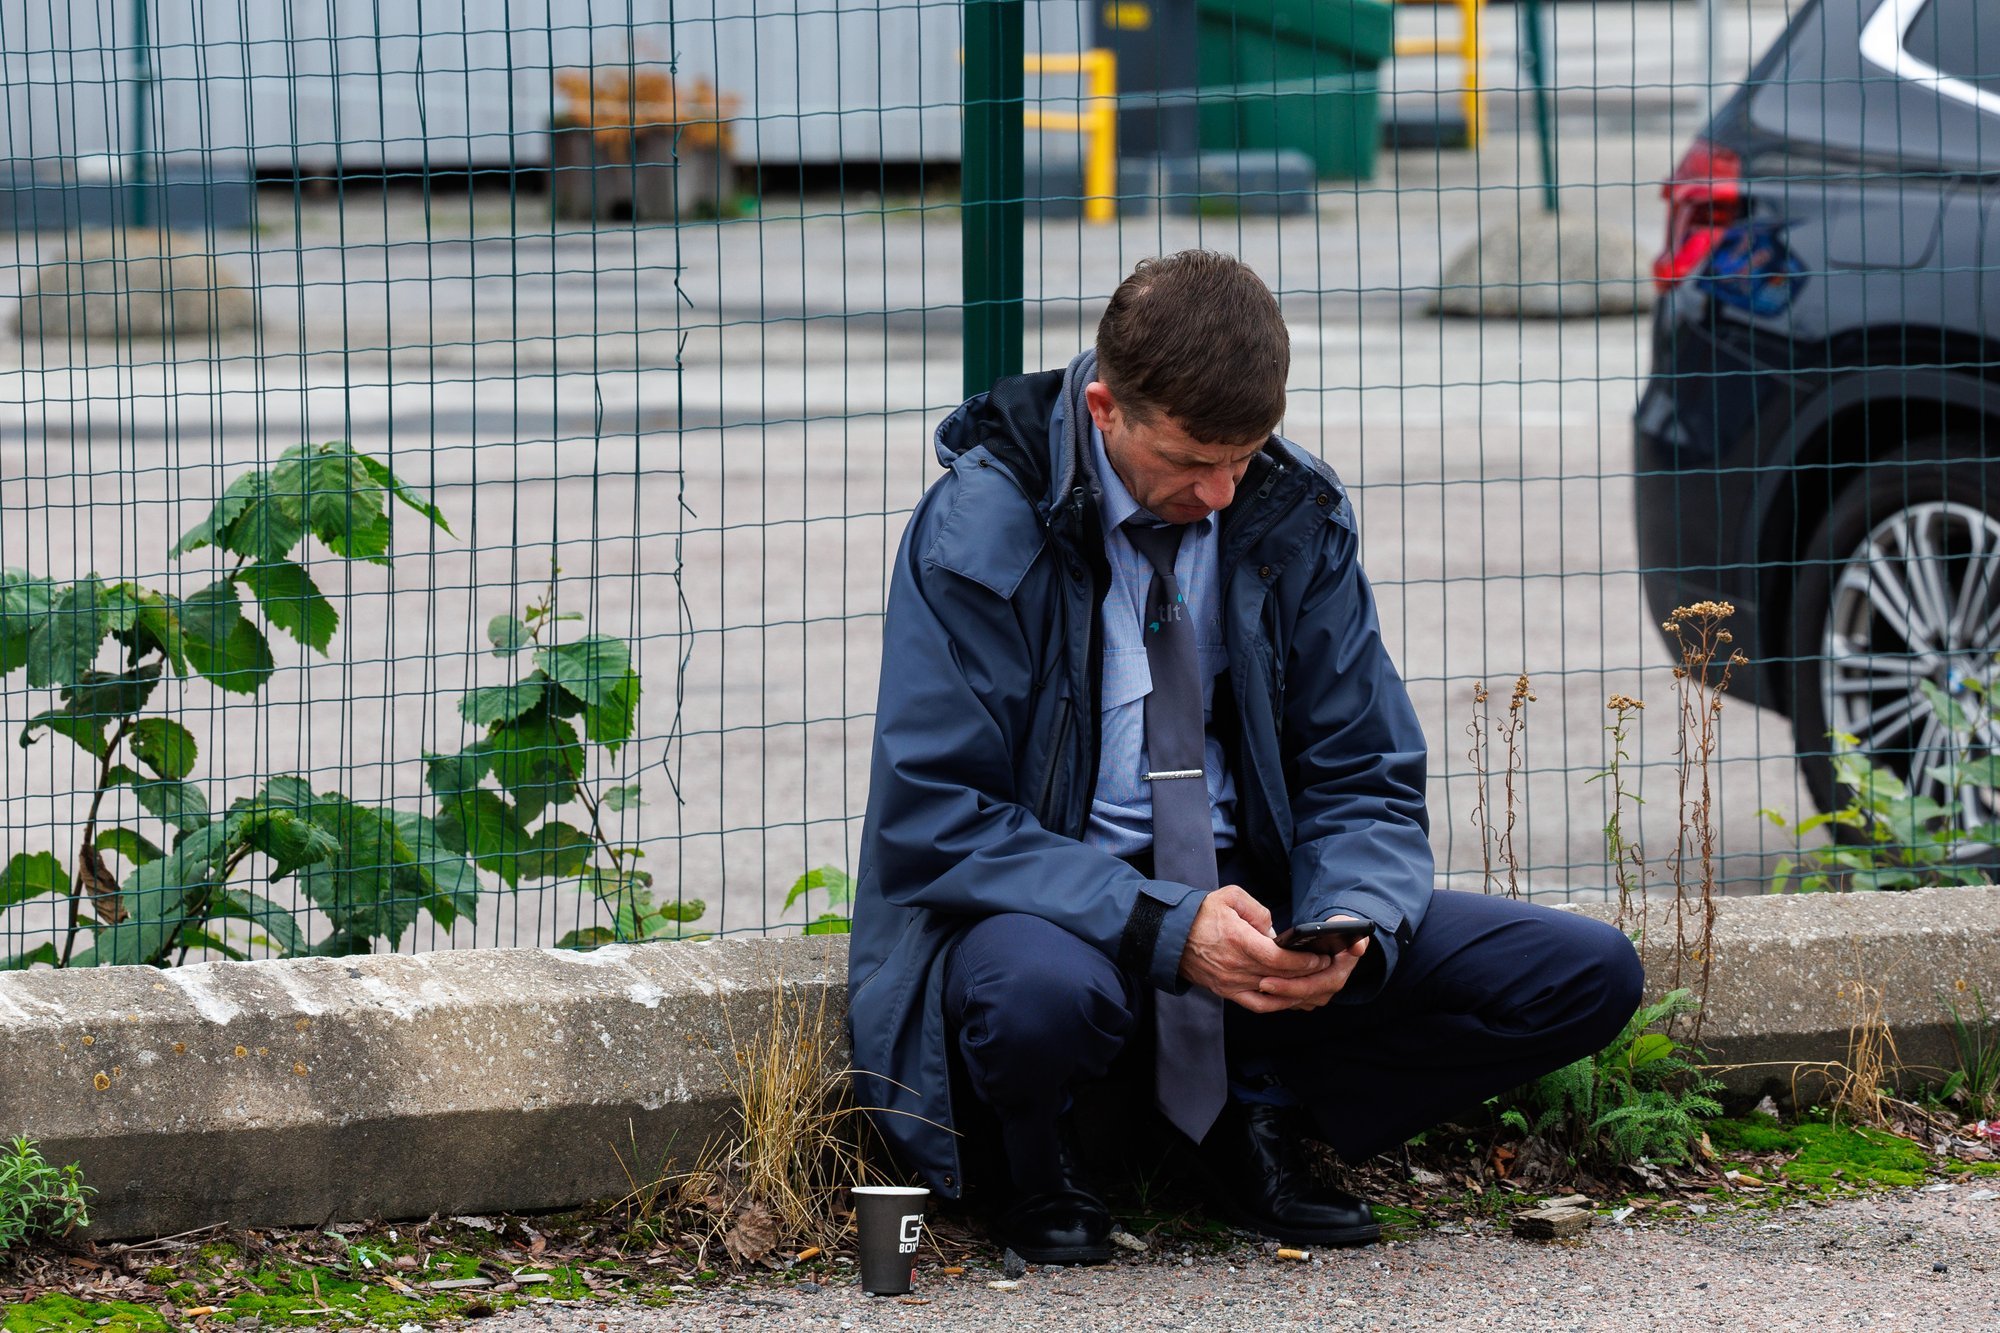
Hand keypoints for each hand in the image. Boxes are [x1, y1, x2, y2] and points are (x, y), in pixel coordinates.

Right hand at [1179, 886, 1330, 1013]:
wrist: (1170, 935)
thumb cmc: (1201, 914)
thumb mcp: (1230, 897)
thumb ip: (1258, 910)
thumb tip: (1275, 932)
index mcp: (1237, 940)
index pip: (1278, 959)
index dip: (1303, 961)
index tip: (1319, 957)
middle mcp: (1235, 966)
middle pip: (1280, 977)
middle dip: (1307, 975)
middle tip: (1326, 968)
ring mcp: (1230, 983)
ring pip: (1272, 994)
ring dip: (1296, 991)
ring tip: (1314, 983)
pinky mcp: (1226, 992)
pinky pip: (1257, 1005)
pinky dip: (1277, 1004)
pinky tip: (1291, 998)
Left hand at [1256, 917, 1370, 1010]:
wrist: (1336, 940)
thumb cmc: (1338, 930)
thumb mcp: (1346, 926)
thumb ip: (1351, 930)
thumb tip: (1358, 947)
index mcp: (1337, 974)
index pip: (1313, 986)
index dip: (1290, 986)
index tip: (1267, 981)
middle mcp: (1327, 988)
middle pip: (1300, 996)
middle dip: (1279, 991)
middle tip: (1258, 983)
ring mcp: (1316, 994)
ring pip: (1292, 1001)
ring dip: (1275, 995)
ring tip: (1254, 986)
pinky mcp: (1304, 995)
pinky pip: (1287, 999)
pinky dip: (1274, 995)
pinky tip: (1258, 986)